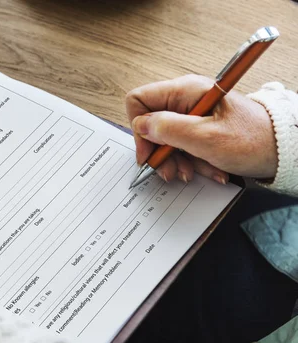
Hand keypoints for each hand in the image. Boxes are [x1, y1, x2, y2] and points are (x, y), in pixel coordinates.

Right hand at [126, 74, 277, 182]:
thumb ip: (168, 129)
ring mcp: (193, 114)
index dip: (139, 129)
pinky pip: (183, 146)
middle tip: (171, 171)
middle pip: (152, 124)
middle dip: (160, 152)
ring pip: (166, 139)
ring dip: (177, 161)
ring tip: (193, 172)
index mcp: (185, 91)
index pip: (139, 100)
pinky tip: (207, 169)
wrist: (283, 150)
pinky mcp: (200, 128)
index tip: (149, 152)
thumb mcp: (205, 138)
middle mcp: (185, 99)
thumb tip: (141, 126)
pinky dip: (192, 161)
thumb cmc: (253, 140)